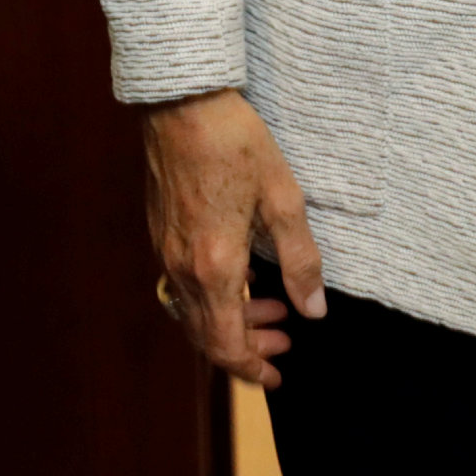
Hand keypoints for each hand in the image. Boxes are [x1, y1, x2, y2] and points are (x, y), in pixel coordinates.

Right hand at [144, 88, 324, 385]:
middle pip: (207, 337)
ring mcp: (166, 251)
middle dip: (247, 348)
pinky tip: (240, 273)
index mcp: (215, 266)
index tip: (278, 374)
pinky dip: (212, 298)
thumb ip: (300, 260)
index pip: (227, 344)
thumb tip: (314, 311)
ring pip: (192, 314)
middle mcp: (183, 268)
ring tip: (271, 305)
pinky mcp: (161, 233)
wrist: (182, 101)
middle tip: (285, 338)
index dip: (252, 368)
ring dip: (231, 322)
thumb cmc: (234, 142)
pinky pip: (181, 287)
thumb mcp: (283, 198)